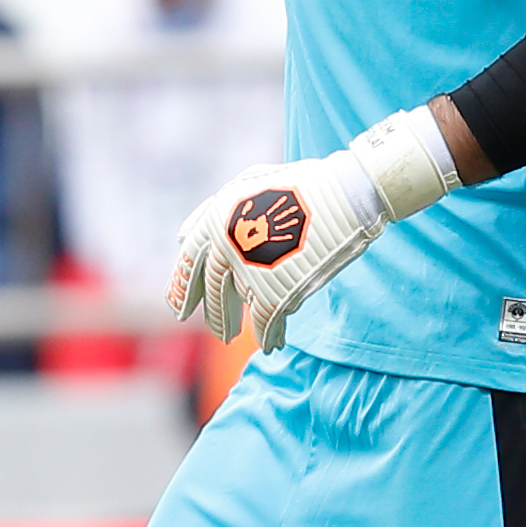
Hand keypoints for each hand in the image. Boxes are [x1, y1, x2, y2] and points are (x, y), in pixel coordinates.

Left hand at [167, 108, 461, 352]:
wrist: (346, 194)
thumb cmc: (301, 184)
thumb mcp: (249, 183)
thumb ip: (213, 210)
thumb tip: (182, 238)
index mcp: (217, 218)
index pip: (189, 262)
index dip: (182, 288)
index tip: (179, 308)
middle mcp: (226, 245)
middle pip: (210, 289)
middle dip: (212, 313)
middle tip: (216, 330)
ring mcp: (249, 269)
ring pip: (233, 307)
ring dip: (230, 325)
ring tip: (230, 336)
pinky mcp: (275, 291)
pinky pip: (264, 322)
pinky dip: (268, 335)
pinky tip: (272, 343)